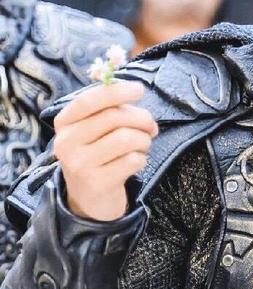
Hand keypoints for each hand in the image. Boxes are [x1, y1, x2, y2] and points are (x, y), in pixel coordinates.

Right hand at [53, 82, 158, 220]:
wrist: (89, 199)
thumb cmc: (98, 152)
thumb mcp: (95, 128)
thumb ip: (110, 108)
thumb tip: (135, 90)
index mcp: (64, 122)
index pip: (89, 100)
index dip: (117, 91)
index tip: (140, 89)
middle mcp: (66, 143)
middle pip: (114, 117)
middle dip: (142, 118)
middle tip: (151, 127)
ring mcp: (79, 165)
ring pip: (126, 138)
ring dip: (144, 140)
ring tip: (143, 145)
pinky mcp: (96, 184)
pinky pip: (132, 160)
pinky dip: (142, 158)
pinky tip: (136, 162)